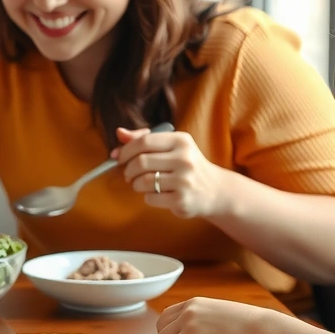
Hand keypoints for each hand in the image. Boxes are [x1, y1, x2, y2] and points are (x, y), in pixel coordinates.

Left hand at [113, 126, 227, 218]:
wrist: (215, 191)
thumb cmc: (187, 166)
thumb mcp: (172, 147)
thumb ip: (144, 138)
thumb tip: (119, 133)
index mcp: (181, 141)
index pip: (144, 141)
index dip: (125, 150)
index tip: (119, 157)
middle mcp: (185, 159)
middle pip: (140, 162)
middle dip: (128, 169)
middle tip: (129, 174)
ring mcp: (184, 181)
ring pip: (143, 181)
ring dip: (136, 184)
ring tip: (142, 184)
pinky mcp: (182, 200)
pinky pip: (150, 198)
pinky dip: (148, 197)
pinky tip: (158, 194)